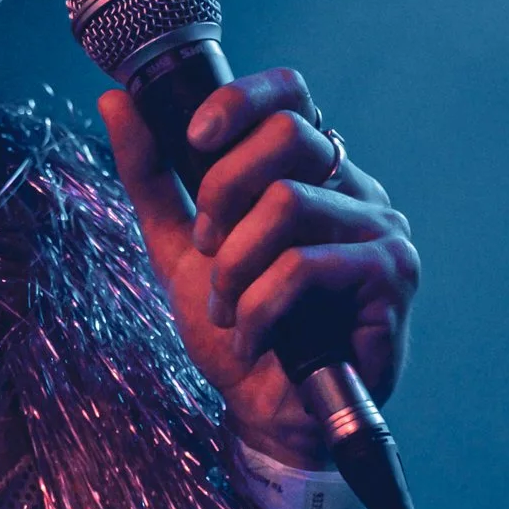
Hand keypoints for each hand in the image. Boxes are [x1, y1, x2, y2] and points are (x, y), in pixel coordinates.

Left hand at [98, 70, 418, 464]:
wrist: (269, 415)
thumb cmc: (237, 327)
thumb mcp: (177, 246)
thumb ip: (152, 176)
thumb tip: (116, 102)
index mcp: (312, 172)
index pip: (291, 94)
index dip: (240, 100)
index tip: (195, 138)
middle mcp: (355, 189)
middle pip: (288, 134)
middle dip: (222, 192)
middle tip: (206, 248)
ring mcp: (381, 230)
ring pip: (288, 203)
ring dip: (234, 266)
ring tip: (226, 308)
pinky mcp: (391, 277)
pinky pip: (304, 265)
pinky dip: (260, 306)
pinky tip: (253, 336)